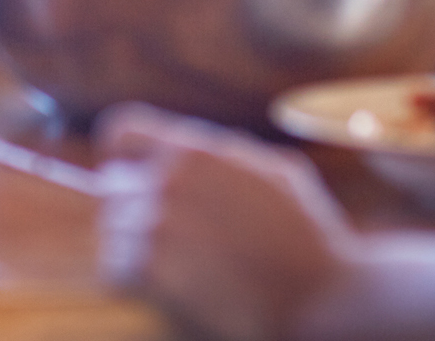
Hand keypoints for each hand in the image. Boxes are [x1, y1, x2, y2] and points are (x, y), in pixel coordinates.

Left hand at [98, 103, 360, 340]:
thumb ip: (230, 156)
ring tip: (176, 269)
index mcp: (195, 152)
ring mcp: (156, 225)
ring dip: (134, 252)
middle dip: (133, 214)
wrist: (323, 301)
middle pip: (112, 191)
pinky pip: (114, 270)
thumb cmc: (310, 242)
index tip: (130, 178)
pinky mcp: (152, 270)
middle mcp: (168, 181)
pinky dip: (133, 283)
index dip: (122, 158)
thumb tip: (203, 150)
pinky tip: (166, 291)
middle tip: (167, 242)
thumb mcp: (277, 174)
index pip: (122, 133)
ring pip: (111, 233)